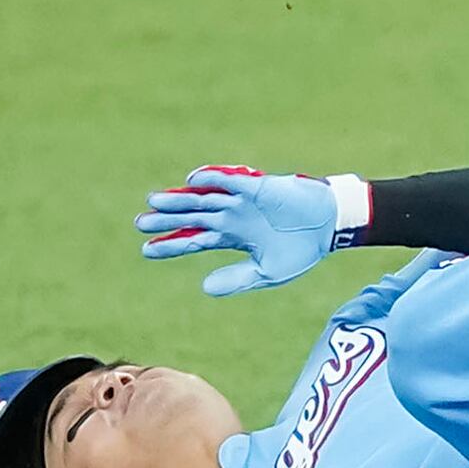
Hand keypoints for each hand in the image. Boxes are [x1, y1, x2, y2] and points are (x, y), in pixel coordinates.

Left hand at [135, 165, 339, 295]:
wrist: (329, 227)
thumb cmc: (301, 249)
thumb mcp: (267, 272)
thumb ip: (236, 280)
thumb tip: (204, 288)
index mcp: (232, 237)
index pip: (194, 240)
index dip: (171, 245)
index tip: (146, 250)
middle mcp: (231, 217)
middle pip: (191, 218)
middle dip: (166, 221)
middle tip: (139, 223)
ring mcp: (242, 202)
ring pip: (203, 200)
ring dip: (180, 200)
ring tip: (154, 202)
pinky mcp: (257, 188)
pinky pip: (229, 182)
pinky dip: (212, 179)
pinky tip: (192, 180)